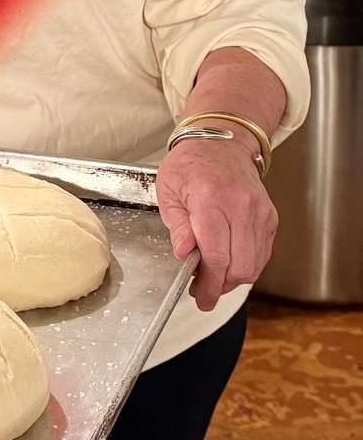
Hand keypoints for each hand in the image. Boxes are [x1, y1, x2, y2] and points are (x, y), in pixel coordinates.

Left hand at [154, 135, 277, 310]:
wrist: (222, 142)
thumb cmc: (190, 165)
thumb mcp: (169, 191)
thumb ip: (178, 227)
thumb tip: (185, 255)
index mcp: (211, 200)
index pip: (217, 256)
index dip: (209, 284)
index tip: (201, 297)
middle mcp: (241, 207)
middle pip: (240, 266)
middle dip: (220, 286)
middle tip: (202, 290)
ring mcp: (260, 213)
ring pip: (254, 264)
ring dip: (234, 278)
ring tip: (213, 276)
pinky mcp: (270, 217)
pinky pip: (262, 253)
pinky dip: (247, 265)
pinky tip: (228, 263)